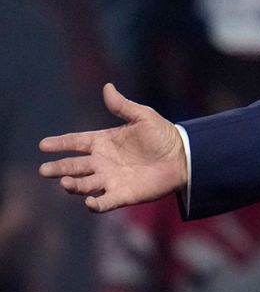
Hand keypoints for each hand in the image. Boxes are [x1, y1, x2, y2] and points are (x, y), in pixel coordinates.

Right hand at [38, 83, 187, 211]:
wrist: (184, 157)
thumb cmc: (163, 135)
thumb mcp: (143, 117)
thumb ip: (123, 106)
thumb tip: (108, 87)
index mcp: (104, 142)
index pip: (76, 142)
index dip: (60, 143)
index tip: (43, 145)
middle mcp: (103, 162)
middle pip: (74, 166)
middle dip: (59, 168)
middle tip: (45, 170)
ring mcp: (111, 180)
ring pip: (85, 185)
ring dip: (73, 185)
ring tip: (65, 182)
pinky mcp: (124, 195)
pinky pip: (106, 202)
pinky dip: (95, 204)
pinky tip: (89, 203)